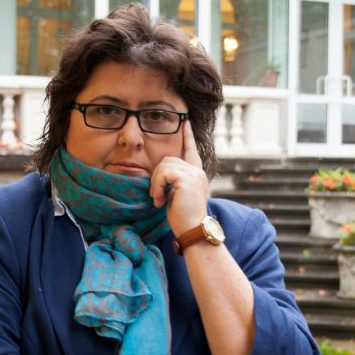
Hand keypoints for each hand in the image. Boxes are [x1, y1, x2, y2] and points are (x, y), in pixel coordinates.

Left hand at [149, 121, 209, 236]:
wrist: (193, 230)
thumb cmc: (184, 218)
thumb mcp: (178, 195)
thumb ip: (174, 181)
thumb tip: (160, 173)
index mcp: (197, 174)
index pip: (192, 150)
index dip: (188, 137)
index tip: (186, 123)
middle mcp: (198, 171)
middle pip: (168, 160)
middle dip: (157, 177)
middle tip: (157, 196)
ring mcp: (194, 174)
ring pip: (164, 165)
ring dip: (156, 183)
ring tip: (159, 199)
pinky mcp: (187, 179)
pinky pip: (164, 174)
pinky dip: (157, 186)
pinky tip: (160, 200)